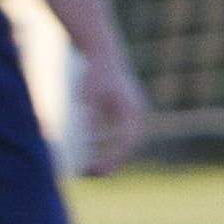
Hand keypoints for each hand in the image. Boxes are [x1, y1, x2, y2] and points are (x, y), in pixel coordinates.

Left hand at [73, 50, 149, 177]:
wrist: (101, 50)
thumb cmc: (95, 71)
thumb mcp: (88, 95)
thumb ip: (88, 117)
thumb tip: (86, 141)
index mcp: (132, 112)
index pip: (124, 144)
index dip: (110, 160)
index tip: (93, 170)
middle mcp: (136, 115)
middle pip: (125, 146)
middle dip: (108, 162)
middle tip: (87, 173)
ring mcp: (132, 113)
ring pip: (122, 142)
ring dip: (107, 155)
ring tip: (87, 168)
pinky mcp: (123, 111)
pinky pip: (117, 133)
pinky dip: (105, 144)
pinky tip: (88, 149)